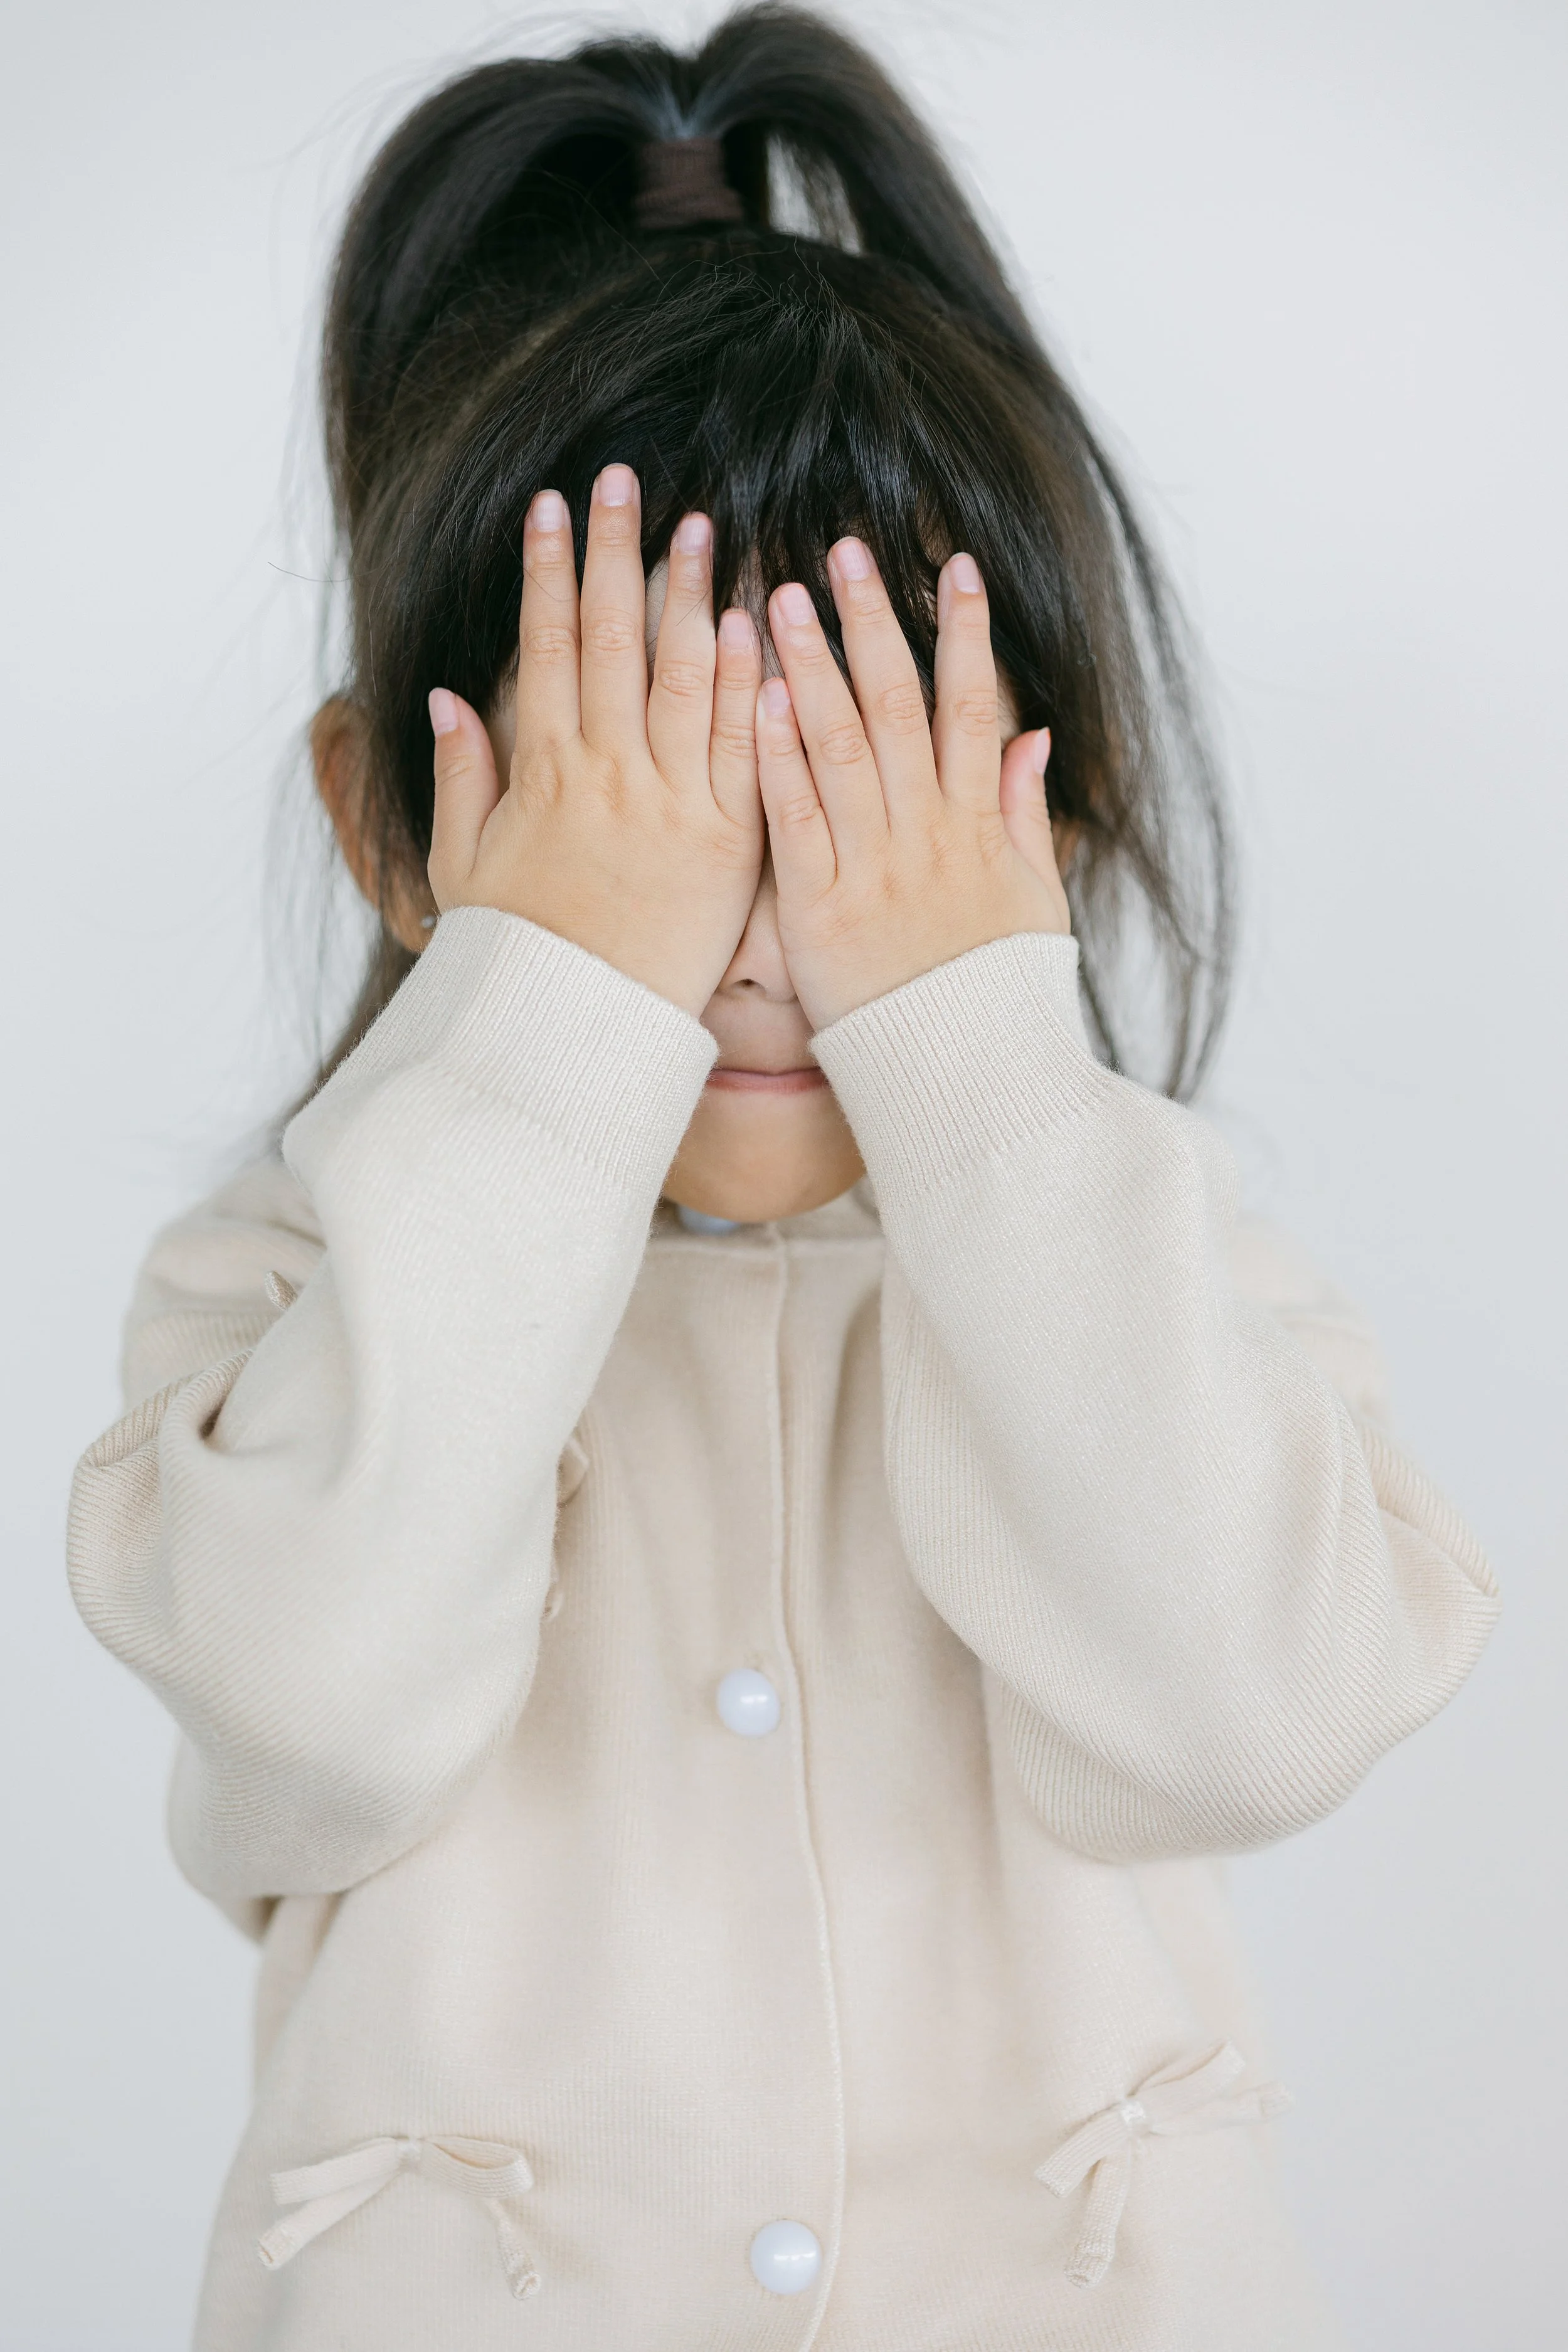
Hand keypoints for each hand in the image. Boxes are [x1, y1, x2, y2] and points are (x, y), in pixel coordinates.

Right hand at [426, 467, 764, 1017]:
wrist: (579, 1029)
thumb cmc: (521, 955)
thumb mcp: (463, 866)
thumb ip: (461, 777)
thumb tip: (449, 698)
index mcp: (542, 771)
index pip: (546, 646)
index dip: (548, 570)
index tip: (552, 506)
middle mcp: (605, 772)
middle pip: (610, 639)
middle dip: (613, 552)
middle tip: (622, 478)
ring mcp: (669, 802)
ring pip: (680, 676)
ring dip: (689, 594)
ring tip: (698, 523)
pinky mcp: (727, 840)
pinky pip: (740, 747)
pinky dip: (745, 683)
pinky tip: (751, 622)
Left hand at [756, 542, 1070, 1031]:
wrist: (964, 1083)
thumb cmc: (995, 997)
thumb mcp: (1034, 904)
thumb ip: (1024, 815)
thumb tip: (1034, 736)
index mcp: (978, 829)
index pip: (973, 708)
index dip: (965, 633)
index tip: (952, 564)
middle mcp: (926, 836)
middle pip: (897, 707)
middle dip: (870, 622)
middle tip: (841, 549)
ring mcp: (870, 869)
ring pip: (838, 747)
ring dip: (809, 665)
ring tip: (778, 595)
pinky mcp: (817, 912)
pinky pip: (794, 821)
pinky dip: (776, 757)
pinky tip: (754, 695)